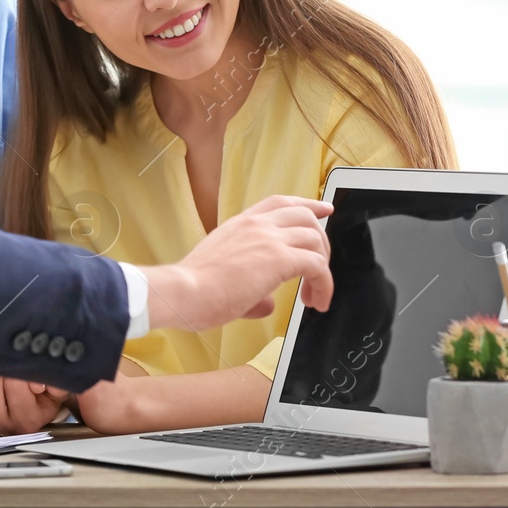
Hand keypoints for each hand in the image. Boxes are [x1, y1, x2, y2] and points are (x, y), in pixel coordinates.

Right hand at [148, 194, 333, 329]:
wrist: (183, 291)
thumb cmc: (192, 287)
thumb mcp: (221, 275)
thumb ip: (251, 287)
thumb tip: (266, 303)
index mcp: (240, 224)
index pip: (280, 203)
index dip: (307, 205)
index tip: (323, 210)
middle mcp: (256, 225)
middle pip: (306, 216)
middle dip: (322, 241)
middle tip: (324, 265)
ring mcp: (268, 239)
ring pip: (316, 239)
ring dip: (324, 268)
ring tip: (316, 293)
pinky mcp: (279, 259)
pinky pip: (317, 266)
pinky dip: (325, 285)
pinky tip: (318, 301)